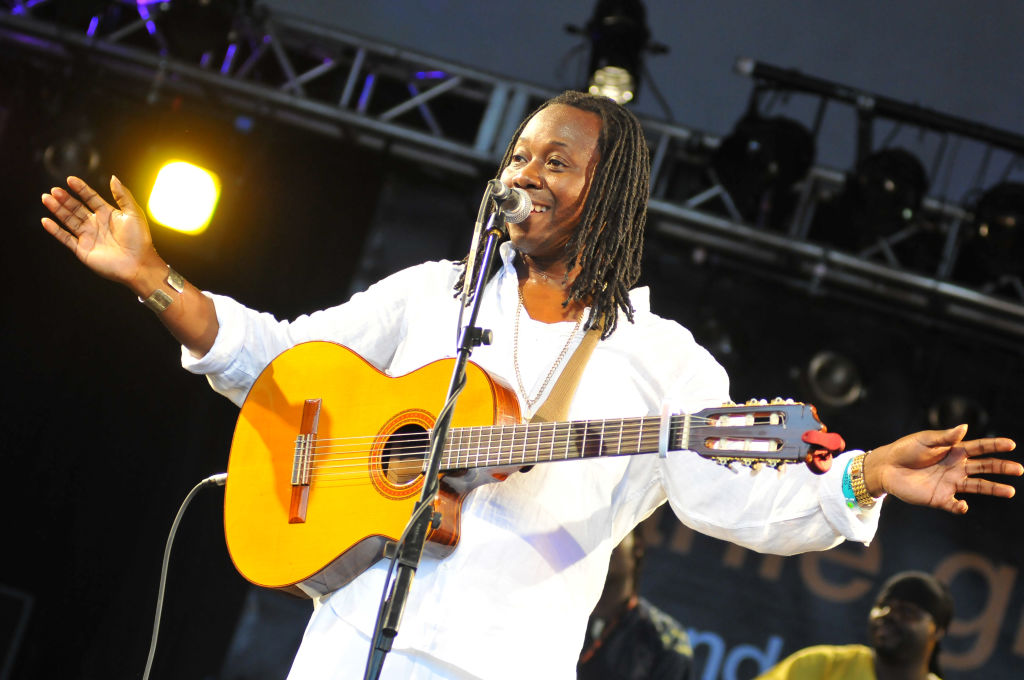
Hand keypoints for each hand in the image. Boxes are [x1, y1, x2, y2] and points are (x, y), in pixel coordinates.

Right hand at [41, 175, 163, 293]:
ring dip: (57, 209)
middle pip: (76, 208)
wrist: (138, 264)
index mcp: (108, 214)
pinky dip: (55, 230)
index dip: (81, 189)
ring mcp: (88, 236)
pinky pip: (65, 238)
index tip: (70, 180)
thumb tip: (113, 178)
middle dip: (65, 199)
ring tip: (47, 198)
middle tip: (54, 190)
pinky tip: (46, 220)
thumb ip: (123, 195)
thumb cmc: (139, 239)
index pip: (91, 198)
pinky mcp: (82, 249)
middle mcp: (96, 224)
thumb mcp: (134, 213)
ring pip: (68, 220)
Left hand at [864, 425, 1019, 513]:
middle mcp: (956, 467)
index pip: (979, 448)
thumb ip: (944, 437)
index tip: (1011, 444)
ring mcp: (950, 483)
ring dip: (993, 488)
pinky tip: (962, 505)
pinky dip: (959, 507)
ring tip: (1010, 491)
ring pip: (977, 486)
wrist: (886, 467)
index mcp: (954, 451)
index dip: (995, 446)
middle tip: (1019, 469)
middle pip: (984, 467)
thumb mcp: (924, 440)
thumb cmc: (905, 450)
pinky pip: (954, 504)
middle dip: (1002, 468)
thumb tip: (965, 427)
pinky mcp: (939, 498)